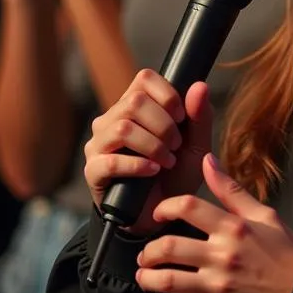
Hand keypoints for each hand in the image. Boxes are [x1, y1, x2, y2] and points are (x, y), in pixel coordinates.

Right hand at [84, 73, 213, 235]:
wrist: (162, 213)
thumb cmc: (177, 173)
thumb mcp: (196, 145)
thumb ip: (199, 116)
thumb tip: (200, 85)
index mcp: (135, 104)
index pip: (144, 78)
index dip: (167, 94)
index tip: (182, 117)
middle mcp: (112, 118)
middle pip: (134, 101)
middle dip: (164, 125)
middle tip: (177, 145)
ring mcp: (99, 144)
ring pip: (123, 127)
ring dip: (153, 145)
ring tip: (167, 161)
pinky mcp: (93, 170)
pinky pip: (110, 161)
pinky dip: (137, 165)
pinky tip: (152, 171)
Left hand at [136, 154, 292, 292]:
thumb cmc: (285, 253)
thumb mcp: (263, 214)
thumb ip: (231, 190)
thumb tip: (208, 161)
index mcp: (232, 228)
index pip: (187, 207)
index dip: (165, 208)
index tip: (158, 215)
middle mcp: (222, 256)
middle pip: (169, 247)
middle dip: (149, 251)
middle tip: (147, 254)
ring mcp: (218, 288)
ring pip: (168, 283)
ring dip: (148, 280)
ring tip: (145, 277)